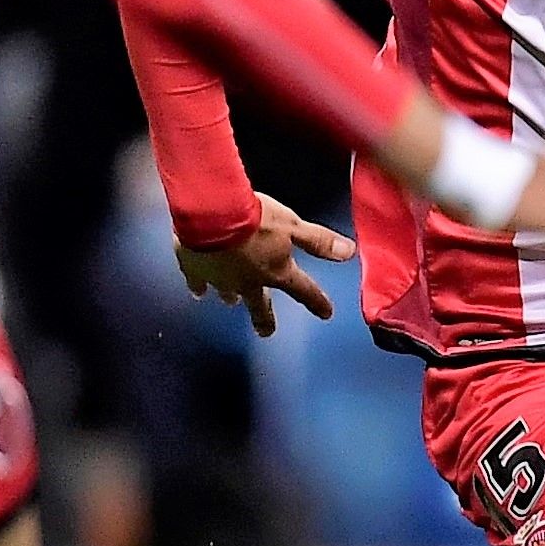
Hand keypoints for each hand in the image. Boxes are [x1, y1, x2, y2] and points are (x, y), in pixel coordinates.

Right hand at [173, 192, 355, 337]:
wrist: (211, 213)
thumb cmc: (256, 219)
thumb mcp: (294, 226)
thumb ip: (319, 241)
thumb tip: (349, 253)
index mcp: (276, 273)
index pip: (303, 291)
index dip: (317, 302)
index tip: (326, 314)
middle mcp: (249, 282)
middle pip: (260, 306)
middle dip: (265, 319)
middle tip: (266, 332)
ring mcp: (220, 280)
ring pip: (229, 294)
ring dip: (233, 298)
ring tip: (232, 302)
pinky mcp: (195, 270)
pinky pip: (198, 282)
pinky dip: (200, 286)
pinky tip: (199, 290)